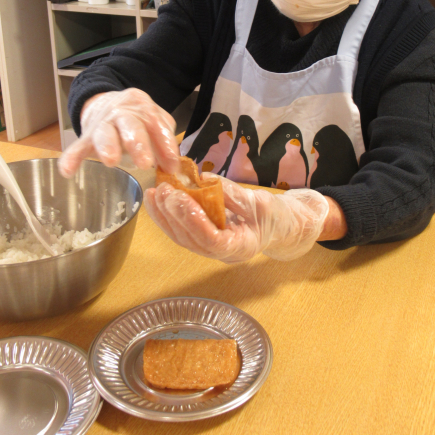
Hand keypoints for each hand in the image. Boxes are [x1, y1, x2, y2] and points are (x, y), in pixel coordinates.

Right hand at [58, 89, 179, 176]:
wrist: (106, 102)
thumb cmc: (137, 118)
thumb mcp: (154, 121)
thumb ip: (164, 140)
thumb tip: (173, 166)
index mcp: (142, 107)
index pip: (156, 123)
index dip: (165, 145)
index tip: (172, 166)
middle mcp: (122, 113)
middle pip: (130, 125)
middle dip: (138, 143)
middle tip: (145, 163)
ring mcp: (102, 123)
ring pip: (104, 132)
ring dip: (108, 146)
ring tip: (111, 161)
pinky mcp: (86, 136)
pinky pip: (77, 147)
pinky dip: (71, 158)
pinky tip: (68, 171)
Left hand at [145, 174, 337, 262]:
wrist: (279, 226)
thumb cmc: (274, 216)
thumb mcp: (260, 202)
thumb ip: (233, 194)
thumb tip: (205, 179)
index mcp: (240, 247)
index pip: (212, 240)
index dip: (193, 220)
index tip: (181, 198)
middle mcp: (221, 254)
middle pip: (191, 240)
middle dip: (174, 215)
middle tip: (163, 190)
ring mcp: (210, 250)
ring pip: (182, 238)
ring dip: (164, 216)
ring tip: (154, 194)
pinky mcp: (203, 239)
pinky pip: (182, 231)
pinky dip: (168, 216)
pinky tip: (158, 201)